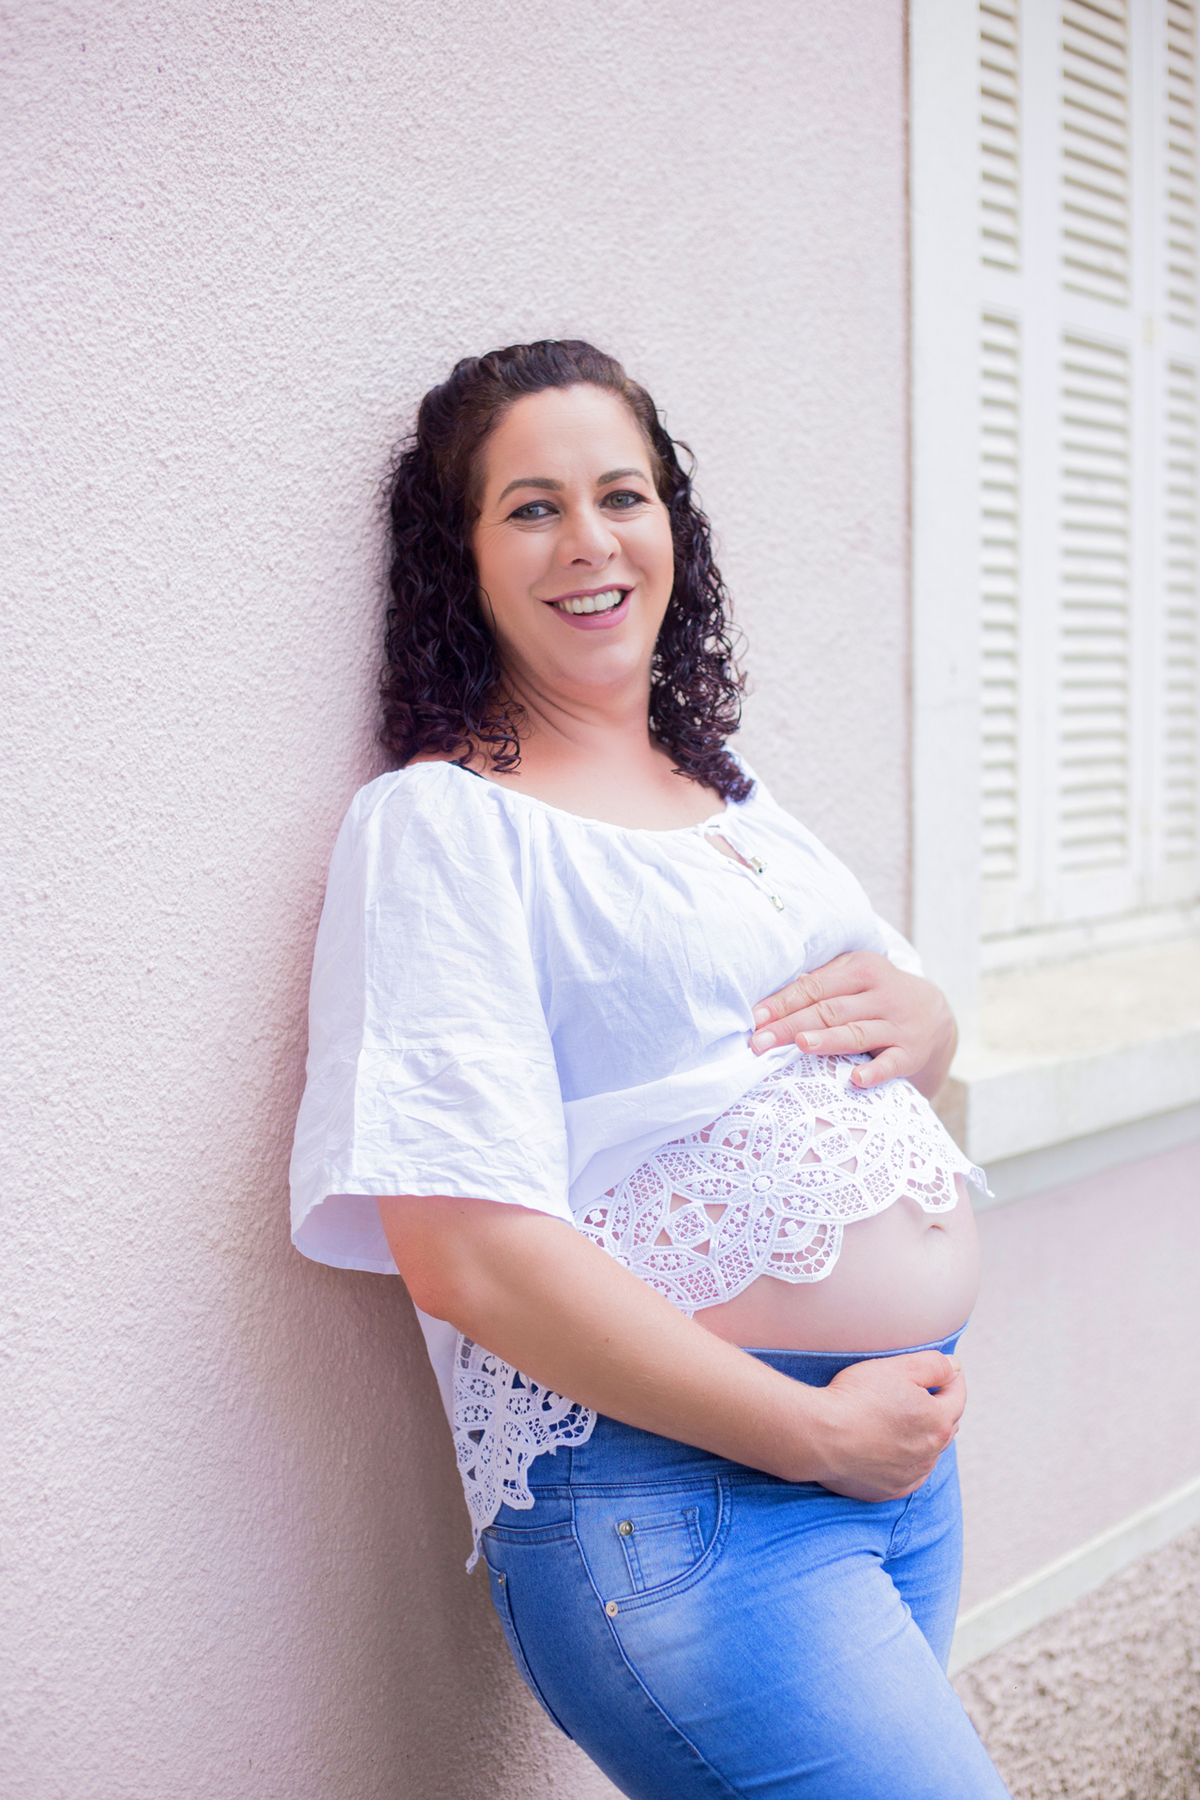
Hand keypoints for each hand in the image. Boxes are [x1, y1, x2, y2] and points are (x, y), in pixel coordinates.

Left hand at [749, 951, 956, 1094]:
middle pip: (830, 1010)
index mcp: (861, 970)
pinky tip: (857, 1079)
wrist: (935, 1014)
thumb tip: (779, 994)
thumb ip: (822, 981)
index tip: (756, 1019)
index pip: (815, 986)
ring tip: (802, 1044)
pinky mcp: (910, 1053)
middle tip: (761, 1043)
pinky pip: (891, 1063)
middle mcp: (881, 995)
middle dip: (792, 1025)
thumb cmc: (877, 993)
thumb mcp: (855, 975)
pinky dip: (875, 1070)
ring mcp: (897, 1025)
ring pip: (857, 1032)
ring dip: (829, 1039)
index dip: (784, 1002)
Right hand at [806, 1351, 964, 1500]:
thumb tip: (955, 1367)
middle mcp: (931, 1453)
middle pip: (946, 1425)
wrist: (821, 1436)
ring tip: (903, 1420)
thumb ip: (934, 1365)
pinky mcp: (890, 1490)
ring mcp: (911, 1475)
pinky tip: (891, 1448)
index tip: (943, 1370)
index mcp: (938, 1421)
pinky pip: (909, 1474)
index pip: (957, 1395)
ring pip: (929, 1452)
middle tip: (922, 1392)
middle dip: (939, 1407)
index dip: (951, 1378)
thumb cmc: (857, 1397)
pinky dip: (906, 1460)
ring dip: (923, 1436)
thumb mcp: (898, 1367)